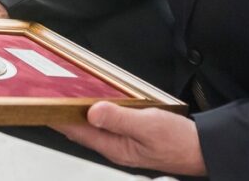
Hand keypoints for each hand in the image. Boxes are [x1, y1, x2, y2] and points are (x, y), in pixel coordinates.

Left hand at [53, 102, 205, 175]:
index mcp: (116, 148)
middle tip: (51, 100)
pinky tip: (98, 106)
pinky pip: (109, 125)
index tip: (45, 108)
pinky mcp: (134, 137)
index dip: (60, 120)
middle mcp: (117, 148)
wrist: (203, 147)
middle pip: (84, 131)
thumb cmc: (180, 141)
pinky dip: (99, 114)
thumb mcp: (148, 125)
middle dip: (66, 117)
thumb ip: (119, 118)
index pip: (79, 133)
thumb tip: (93, 112)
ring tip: (67, 101)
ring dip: (81, 115)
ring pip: (96, 128)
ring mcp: (125, 143)